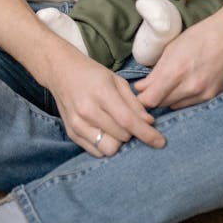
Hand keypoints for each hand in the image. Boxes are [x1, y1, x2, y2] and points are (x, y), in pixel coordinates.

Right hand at [46, 43, 165, 156]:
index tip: (161, 142)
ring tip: (117, 128)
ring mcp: (77, 123)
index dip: (147, 134)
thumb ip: (134, 103)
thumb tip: (149, 123)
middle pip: (121, 137)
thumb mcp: (117, 81)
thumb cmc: (92, 74)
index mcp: (101, 93)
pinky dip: (105, 145)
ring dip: (118, 142)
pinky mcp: (71, 132)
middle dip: (132, 134)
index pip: (128, 121)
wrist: (61, 71)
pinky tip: (105, 131)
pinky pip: (95, 151)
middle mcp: (87, 110)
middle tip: (131, 124)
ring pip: (108, 148)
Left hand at [134, 4, 222, 109]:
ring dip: (167, 98)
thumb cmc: (200, 36)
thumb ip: (156, 71)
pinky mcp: (212, 96)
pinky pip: (189, 105)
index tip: (140, 91)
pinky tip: (183, 86)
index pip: (150, 99)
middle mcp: (189, 86)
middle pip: (160, 104)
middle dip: (153, 97)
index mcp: (175, 70)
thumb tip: (141, 88)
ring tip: (169, 84)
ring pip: (174, 106)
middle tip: (151, 87)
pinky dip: (182, 99)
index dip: (141, 97)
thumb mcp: (172, 48)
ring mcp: (202, 93)